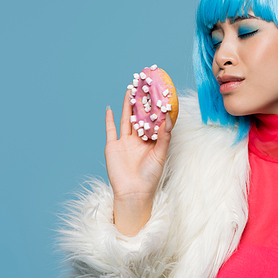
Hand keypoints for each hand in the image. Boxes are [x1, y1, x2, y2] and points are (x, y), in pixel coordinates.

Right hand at [105, 89, 172, 235]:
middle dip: (141, 102)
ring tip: (129, 90)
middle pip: (139, 116)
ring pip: (126, 119)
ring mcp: (125, 142)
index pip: (154, 120)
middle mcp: (138, 139)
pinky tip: (110, 108)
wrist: (133, 192)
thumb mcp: (160, 155)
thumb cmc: (150, 176)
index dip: (156, 107)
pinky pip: (110, 130)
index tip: (159, 93)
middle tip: (143, 85)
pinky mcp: (113, 146)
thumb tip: (168, 118)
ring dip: (127, 105)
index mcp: (151, 141)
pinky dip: (109, 119)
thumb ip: (164, 136)